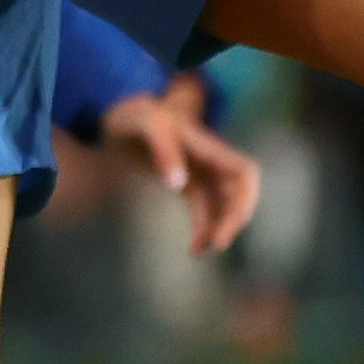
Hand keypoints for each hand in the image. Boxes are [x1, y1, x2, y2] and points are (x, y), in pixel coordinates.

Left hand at [100, 84, 263, 256]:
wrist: (117, 111)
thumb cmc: (135, 113)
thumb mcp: (146, 124)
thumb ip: (163, 150)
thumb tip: (178, 184)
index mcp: (208, 146)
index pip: (244, 172)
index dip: (246, 198)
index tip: (229, 223)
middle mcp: (209, 160)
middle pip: (238, 193)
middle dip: (232, 220)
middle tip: (216, 245)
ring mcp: (199, 171)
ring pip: (221, 205)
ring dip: (217, 229)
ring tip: (199, 251)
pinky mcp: (185, 182)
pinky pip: (203, 209)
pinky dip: (202, 228)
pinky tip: (193, 248)